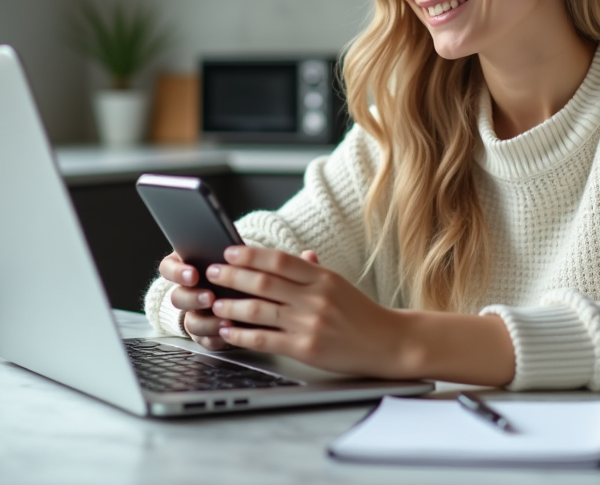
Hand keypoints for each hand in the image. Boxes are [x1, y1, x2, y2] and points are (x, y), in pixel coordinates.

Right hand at [158, 251, 229, 350]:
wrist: (244, 291)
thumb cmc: (233, 267)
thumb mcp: (227, 254)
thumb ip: (222, 251)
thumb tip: (232, 249)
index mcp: (185, 268)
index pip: (168, 268)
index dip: (177, 272)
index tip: (193, 274)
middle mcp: (185, 293)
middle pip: (177, 298)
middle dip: (193, 298)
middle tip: (210, 297)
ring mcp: (193, 315)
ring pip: (191, 322)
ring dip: (206, 322)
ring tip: (226, 318)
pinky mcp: (205, 334)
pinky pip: (205, 340)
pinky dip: (217, 337)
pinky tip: (230, 331)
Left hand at [206, 246, 413, 378]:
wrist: (388, 342)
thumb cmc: (362, 313)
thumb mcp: (340, 284)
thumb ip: (315, 271)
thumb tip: (298, 255)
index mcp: (322, 277)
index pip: (279, 260)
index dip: (250, 254)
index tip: (229, 252)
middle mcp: (315, 297)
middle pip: (264, 281)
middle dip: (232, 275)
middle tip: (211, 271)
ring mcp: (310, 323)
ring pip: (260, 309)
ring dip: (232, 304)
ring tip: (214, 301)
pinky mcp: (306, 348)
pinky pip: (266, 338)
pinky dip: (242, 334)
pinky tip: (229, 330)